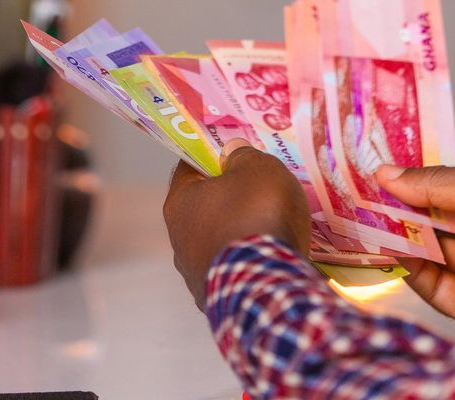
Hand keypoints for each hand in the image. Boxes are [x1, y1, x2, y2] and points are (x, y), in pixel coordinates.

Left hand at [163, 140, 310, 309]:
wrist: (267, 290)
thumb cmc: (256, 218)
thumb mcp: (258, 169)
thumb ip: (243, 156)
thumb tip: (231, 153)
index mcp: (179, 203)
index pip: (190, 168)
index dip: (212, 157)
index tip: (235, 154)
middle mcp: (179, 241)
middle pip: (206, 208)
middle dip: (231, 199)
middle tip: (260, 191)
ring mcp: (197, 275)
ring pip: (221, 242)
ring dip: (242, 234)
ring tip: (274, 228)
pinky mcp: (218, 302)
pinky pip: (237, 271)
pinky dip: (252, 263)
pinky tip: (274, 258)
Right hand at [376, 152, 454, 327]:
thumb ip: (432, 181)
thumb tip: (386, 172)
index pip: (454, 174)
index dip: (420, 167)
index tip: (383, 159)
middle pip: (436, 211)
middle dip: (401, 201)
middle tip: (361, 189)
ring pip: (430, 247)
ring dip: (398, 235)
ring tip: (362, 217)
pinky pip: (433, 285)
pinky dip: (408, 270)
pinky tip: (386, 252)